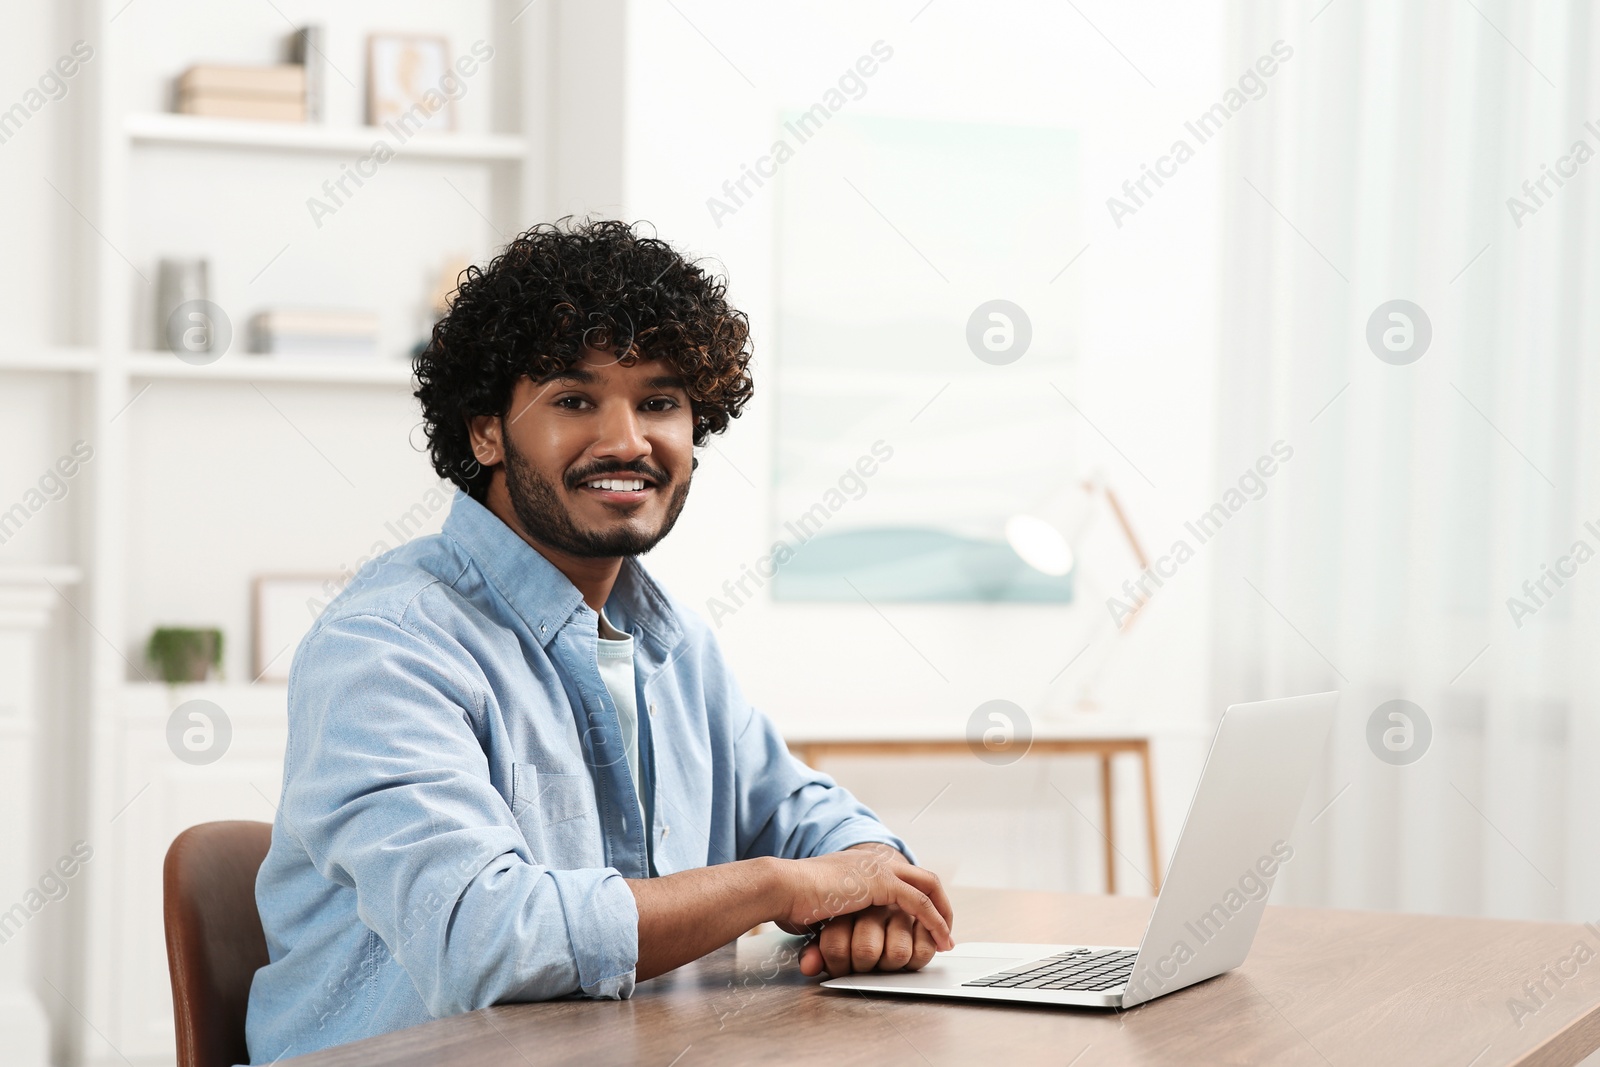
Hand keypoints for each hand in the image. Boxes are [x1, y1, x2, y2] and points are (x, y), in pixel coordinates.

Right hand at [774, 843, 952, 973]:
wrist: (782, 887)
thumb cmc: (790, 901)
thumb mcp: (819, 911)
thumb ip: (832, 922)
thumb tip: (827, 946)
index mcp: (860, 867)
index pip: (901, 876)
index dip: (917, 900)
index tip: (922, 924)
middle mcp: (873, 863)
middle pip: (922, 876)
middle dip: (940, 903)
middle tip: (945, 928)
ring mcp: (879, 869)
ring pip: (928, 885)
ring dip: (942, 913)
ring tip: (947, 938)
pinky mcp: (881, 883)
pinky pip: (918, 903)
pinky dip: (933, 922)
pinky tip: (938, 939)